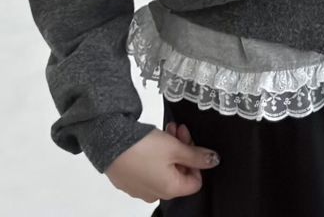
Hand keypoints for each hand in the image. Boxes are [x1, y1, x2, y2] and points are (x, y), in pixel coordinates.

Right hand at [105, 122, 219, 203]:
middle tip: (179, 129)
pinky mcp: (128, 180)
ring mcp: (140, 189)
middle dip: (182, 149)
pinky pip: (148, 169)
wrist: (108, 142)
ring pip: (164, 169)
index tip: (189, 140)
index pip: (195, 181)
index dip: (196, 160)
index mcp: (170, 190)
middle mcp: (155, 194)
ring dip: (170, 148)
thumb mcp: (176, 147)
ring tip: (167, 129)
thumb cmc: (144, 147)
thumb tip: (214, 160)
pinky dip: (155, 155)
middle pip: (179, 173)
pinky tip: (152, 138)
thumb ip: (197, 155)